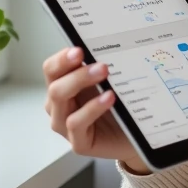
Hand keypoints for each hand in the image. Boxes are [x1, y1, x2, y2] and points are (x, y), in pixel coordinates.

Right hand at [43, 47, 150, 174]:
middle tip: (100, 65)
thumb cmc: (119, 108)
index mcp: (63, 86)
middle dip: (75, 72)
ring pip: (60, 101)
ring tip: (104, 74)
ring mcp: (65, 125)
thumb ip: (100, 67)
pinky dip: (91, 108)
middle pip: (54, 85)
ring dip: (80, 83)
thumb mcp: (110, 83)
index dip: (62, 59)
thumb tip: (102, 45)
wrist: (135, 137)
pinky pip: (76, 123)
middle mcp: (59, 105)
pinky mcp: (78, 143)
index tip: (79, 50)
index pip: (52, 69)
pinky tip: (109, 98)